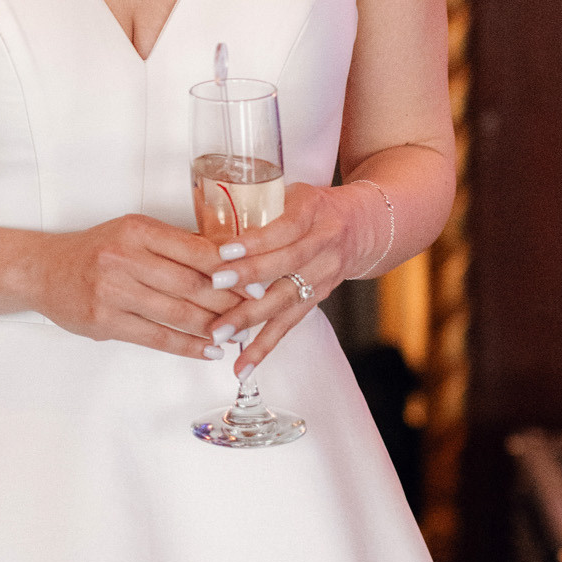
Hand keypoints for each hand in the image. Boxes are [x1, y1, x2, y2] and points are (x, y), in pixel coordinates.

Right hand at [30, 216, 244, 359]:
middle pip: (191, 284)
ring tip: (239, 334)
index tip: (257, 278)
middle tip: (256, 310)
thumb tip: (229, 260)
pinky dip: (188, 346)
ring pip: (177, 313)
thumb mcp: (132, 233)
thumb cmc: (95, 251)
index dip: (231, 268)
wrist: (43, 271)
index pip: (195, 250)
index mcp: (136, 230)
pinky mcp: (104, 321)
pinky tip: (209, 350)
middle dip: (230, 301)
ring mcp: (112, 291)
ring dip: (214, 327)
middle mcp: (123, 258)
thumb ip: (173, 245)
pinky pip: (156, 337)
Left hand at [210, 182, 377, 372]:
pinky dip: (265, 347)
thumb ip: (256, 210)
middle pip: (286, 265)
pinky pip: (290, 325)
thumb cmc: (312, 207)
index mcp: (313, 211)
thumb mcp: (290, 194)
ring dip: (251, 319)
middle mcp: (323, 245)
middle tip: (214, 285)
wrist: (363, 226)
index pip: (285, 229)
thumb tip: (198, 231)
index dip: (256, 242)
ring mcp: (323, 275)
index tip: (224, 251)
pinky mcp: (318, 299)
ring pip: (286, 300)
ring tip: (219, 334)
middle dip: (249, 278)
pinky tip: (244, 367)